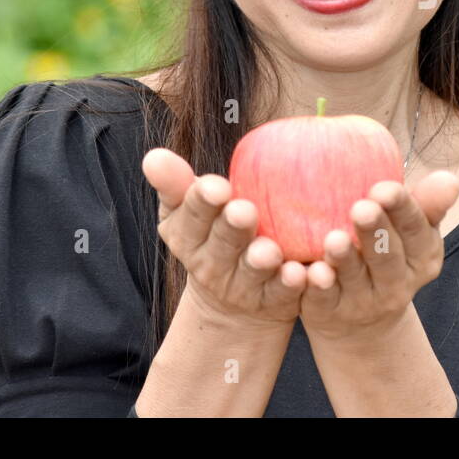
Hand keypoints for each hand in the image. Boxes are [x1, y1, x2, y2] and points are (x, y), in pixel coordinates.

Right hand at [142, 147, 307, 327]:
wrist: (234, 302)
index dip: (202, 203)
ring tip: (271, 251)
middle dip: (232, 227)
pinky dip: (295, 283)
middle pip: (224, 244)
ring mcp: (245, 285)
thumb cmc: (212, 236)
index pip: (192, 217)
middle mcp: (214, 265)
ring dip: (261, 260)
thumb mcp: (186, 212)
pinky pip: (285, 292)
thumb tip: (153, 157)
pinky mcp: (276, 300)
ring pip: (254, 272)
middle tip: (244, 210)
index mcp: (189, 237)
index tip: (216, 186)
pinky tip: (306, 272)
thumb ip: (175, 185)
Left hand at [299, 171, 458, 340]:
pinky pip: (322, 300)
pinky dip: (316, 287)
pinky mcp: (329, 313)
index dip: (401, 209)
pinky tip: (308, 271)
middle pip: (386, 257)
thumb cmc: (387, 255)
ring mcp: (362, 302)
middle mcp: (395, 283)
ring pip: (353, 278)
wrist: (364, 324)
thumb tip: (450, 179)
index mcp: (421, 257)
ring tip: (333, 239)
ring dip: (344, 259)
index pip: (415, 230)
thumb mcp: (412, 234)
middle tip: (361, 208)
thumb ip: (426, 205)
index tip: (385, 188)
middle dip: (375, 232)